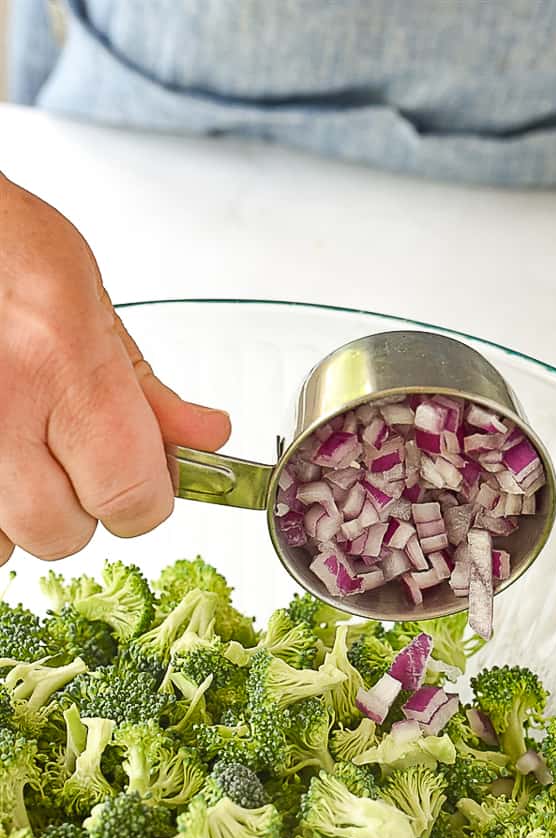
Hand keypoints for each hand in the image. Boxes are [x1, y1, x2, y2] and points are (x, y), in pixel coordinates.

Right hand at [0, 175, 229, 565]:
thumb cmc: (4, 249)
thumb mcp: (90, 302)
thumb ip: (146, 386)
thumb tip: (206, 437)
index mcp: (62, 362)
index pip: (130, 493)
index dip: (147, 499)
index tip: (148, 484)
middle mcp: (2, 405)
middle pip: (63, 531)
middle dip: (85, 509)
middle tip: (82, 463)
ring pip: (10, 540)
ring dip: (30, 514)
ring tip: (33, 454)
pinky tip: (6, 464)